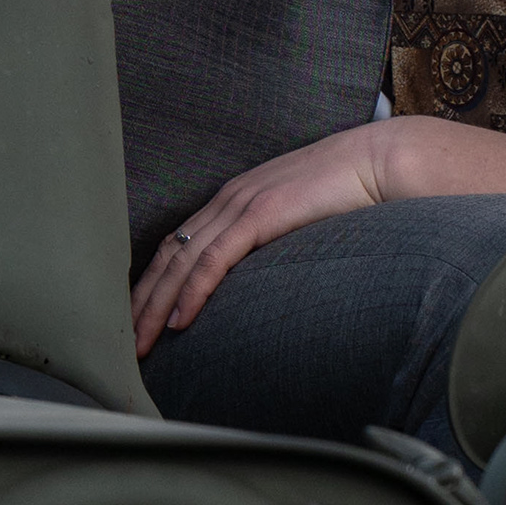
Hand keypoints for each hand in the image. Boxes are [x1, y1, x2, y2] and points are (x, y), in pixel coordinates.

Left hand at [133, 123, 415, 351]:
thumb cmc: (351, 195)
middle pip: (170, 255)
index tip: (140, 318)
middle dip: (143, 301)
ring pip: (183, 261)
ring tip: (141, 342)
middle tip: (125, 341)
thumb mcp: (301, 223)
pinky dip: (192, 292)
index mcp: (236, 200)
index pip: (179, 246)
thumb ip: (277, 244)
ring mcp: (242, 205)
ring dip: (157, 306)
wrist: (381, 162)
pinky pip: (216, 260)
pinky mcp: (261, 215)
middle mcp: (229, 200)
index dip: (154, 284)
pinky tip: (180, 321)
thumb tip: (266, 283)